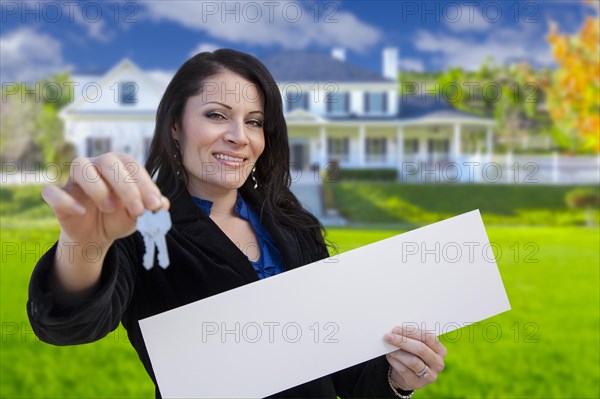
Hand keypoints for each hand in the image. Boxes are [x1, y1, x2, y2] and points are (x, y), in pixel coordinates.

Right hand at [41, 153, 169, 246]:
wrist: (96, 236)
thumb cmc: (119, 217)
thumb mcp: (137, 215)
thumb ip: (150, 208)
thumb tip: (164, 205)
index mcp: (119, 165)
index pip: (132, 165)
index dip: (145, 184)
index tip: (155, 206)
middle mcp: (96, 165)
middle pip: (108, 161)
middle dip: (126, 186)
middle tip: (137, 209)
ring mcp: (74, 179)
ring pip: (80, 165)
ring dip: (97, 187)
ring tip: (110, 208)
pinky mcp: (57, 196)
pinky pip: (52, 190)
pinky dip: (64, 200)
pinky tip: (80, 211)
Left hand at [384, 326, 446, 390]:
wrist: (406, 375)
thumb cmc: (412, 354)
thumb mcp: (415, 345)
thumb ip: (411, 338)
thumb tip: (396, 330)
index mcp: (440, 350)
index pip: (428, 337)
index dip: (411, 332)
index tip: (396, 328)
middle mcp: (438, 363)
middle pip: (421, 349)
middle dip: (402, 341)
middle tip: (389, 336)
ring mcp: (430, 375)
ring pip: (413, 361)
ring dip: (397, 352)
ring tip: (388, 346)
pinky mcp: (418, 383)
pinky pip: (404, 370)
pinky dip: (395, 361)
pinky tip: (389, 356)